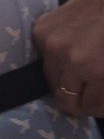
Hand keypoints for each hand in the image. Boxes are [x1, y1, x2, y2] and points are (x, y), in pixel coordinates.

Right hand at [34, 0, 103, 118]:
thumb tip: (98, 103)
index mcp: (94, 69)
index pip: (89, 108)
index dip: (97, 108)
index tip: (100, 102)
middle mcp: (67, 59)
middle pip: (63, 99)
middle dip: (78, 101)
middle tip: (87, 94)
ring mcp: (49, 43)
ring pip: (50, 79)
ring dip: (65, 79)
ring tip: (78, 69)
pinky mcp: (39, 30)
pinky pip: (43, 56)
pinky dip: (56, 57)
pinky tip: (68, 47)